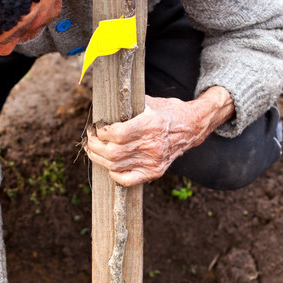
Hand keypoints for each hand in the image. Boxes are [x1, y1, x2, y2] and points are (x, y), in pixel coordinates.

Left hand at [85, 87, 233, 186]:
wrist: (192, 126)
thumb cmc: (167, 111)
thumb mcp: (149, 102)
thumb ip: (127, 106)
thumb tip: (102, 108)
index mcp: (150, 124)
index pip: (116, 134)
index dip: (102, 132)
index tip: (98, 127)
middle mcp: (152, 145)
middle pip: (112, 153)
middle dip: (94, 145)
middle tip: (90, 137)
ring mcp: (153, 161)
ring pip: (115, 166)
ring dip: (98, 158)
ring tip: (94, 149)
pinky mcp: (155, 172)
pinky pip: (127, 180)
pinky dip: (114, 174)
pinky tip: (109, 165)